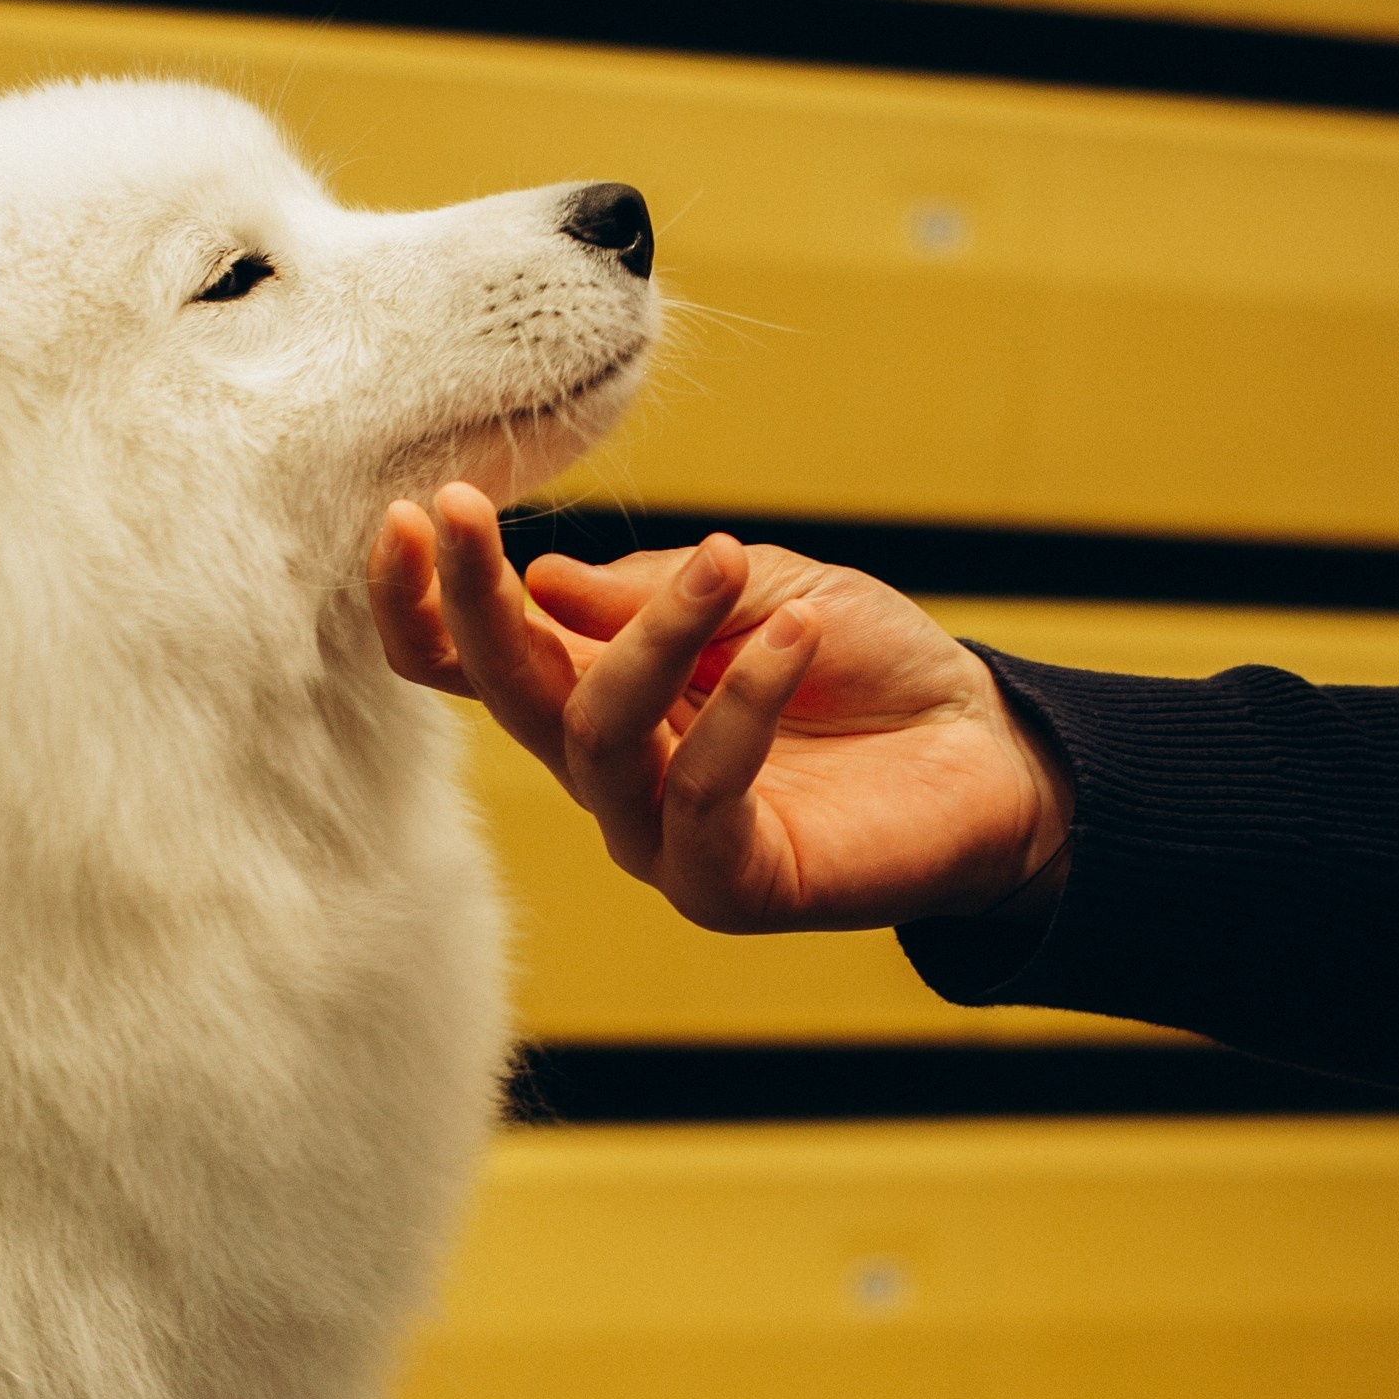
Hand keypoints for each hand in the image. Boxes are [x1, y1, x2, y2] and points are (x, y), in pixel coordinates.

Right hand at [367, 484, 1073, 934]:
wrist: (990, 753)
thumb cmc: (869, 667)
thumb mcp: (761, 589)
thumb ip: (654, 591)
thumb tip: (543, 579)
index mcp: (601, 697)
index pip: (479, 663)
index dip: (426, 603)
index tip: (408, 513)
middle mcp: (611, 776)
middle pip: (507, 695)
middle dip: (473, 602)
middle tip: (458, 511)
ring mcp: (660, 839)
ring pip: (598, 734)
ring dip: (652, 635)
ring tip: (726, 564)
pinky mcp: (727, 886)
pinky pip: (704, 790)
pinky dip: (742, 702)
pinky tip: (793, 637)